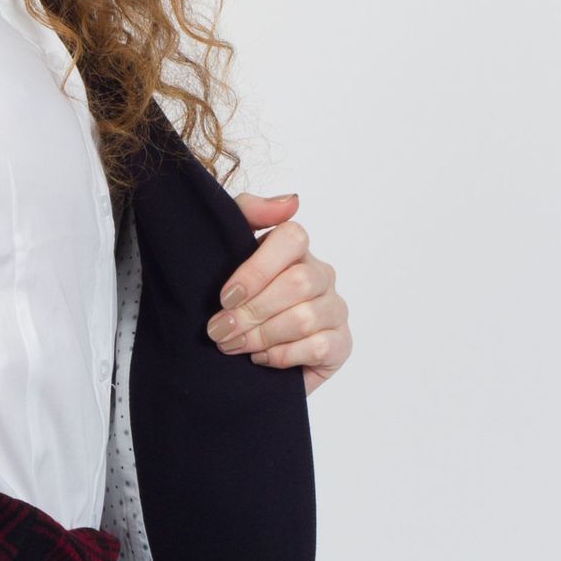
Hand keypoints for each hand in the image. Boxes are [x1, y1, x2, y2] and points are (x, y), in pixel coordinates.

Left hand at [206, 191, 351, 394]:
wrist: (240, 358)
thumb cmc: (236, 303)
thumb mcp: (228, 253)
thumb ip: (250, 213)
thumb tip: (291, 202)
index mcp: (296, 250)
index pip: (292, 238)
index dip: (256, 270)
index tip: (225, 297)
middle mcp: (321, 276)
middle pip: (298, 283)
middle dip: (252, 311)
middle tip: (219, 330)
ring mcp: (334, 310)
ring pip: (305, 318)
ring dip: (261, 336)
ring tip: (233, 346)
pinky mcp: (340, 344)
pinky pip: (317, 347)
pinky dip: (281, 355)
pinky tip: (261, 358)